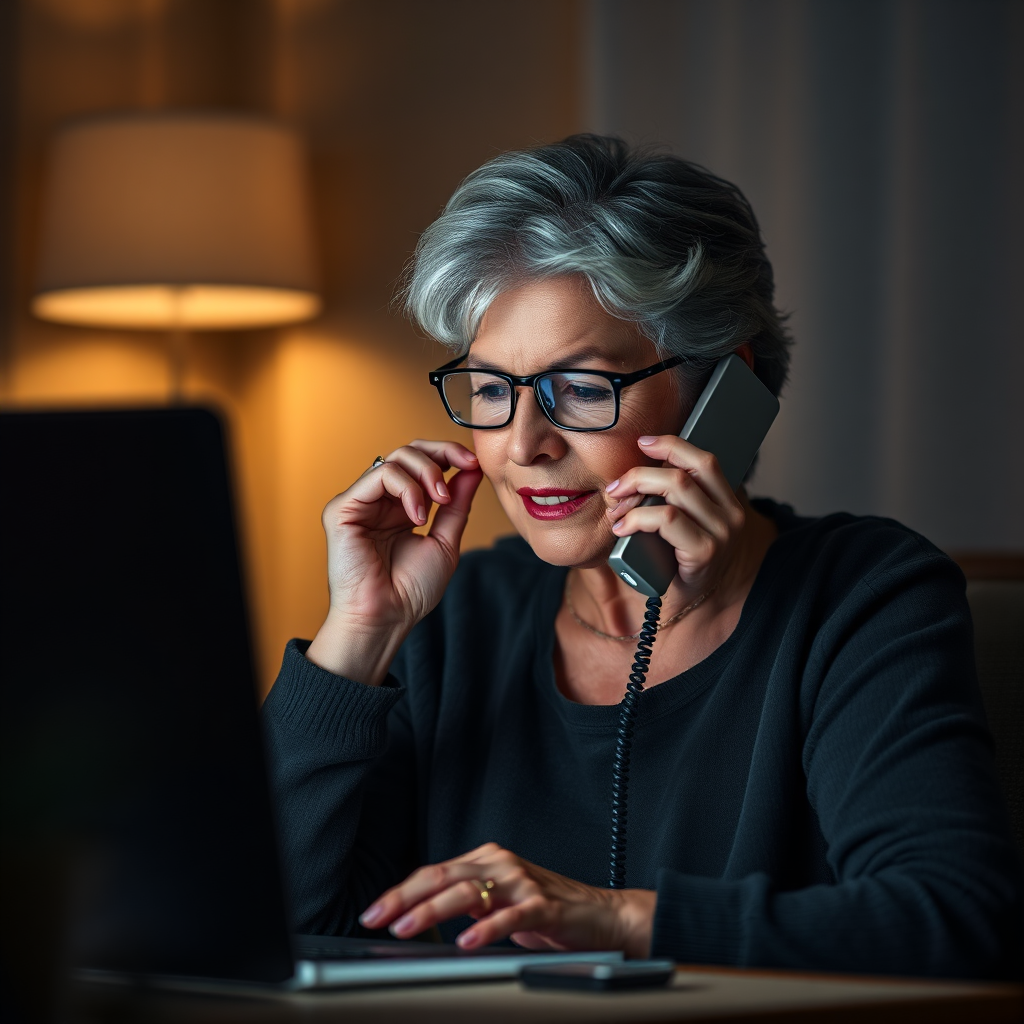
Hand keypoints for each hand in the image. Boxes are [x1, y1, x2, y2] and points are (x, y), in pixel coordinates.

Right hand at [305, 440, 481, 684]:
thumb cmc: (411, 591)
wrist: (387, 618)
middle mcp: (379, 500)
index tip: (473, 462)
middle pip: (408, 451)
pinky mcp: (342, 508)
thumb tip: (472, 469)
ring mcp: (360, 502)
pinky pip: (378, 475)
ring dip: (427, 473)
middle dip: (441, 454)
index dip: (448, 454)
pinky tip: (417, 516)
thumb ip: (456, 504)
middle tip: (463, 468)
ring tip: (439, 502)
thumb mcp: (445, 541)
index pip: (422, 462)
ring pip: (395, 458)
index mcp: (401, 507)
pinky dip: (406, 489)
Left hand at [358, 843, 655, 957]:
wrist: (600, 915)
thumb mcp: (496, 904)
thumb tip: (416, 918)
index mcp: (486, 861)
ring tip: (408, 929)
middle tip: (377, 918)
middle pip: (442, 876)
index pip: (433, 872)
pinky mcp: (544, 905)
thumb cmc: (546, 911)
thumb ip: (465, 904)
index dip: (400, 891)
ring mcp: (522, 882)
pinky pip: (511, 916)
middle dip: (404, 897)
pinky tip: (467, 942)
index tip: (372, 912)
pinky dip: (487, 928)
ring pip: (469, 891)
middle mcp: (500, 865)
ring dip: (433, 911)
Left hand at [604, 434, 745, 600]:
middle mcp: (730, 514)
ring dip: (636, 493)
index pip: (703, 460)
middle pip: (684, 471)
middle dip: (641, 473)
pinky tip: (622, 528)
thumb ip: (670, 498)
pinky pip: (667, 519)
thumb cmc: (678, 561)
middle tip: (616, 487)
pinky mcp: (704, 552)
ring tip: (616, 509)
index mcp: (726, 501)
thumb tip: (633, 473)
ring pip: (675, 489)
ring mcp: (720, 533)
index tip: (642, 443)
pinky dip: (638, 518)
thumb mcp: (680, 524)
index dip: (671, 445)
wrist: (693, 605)